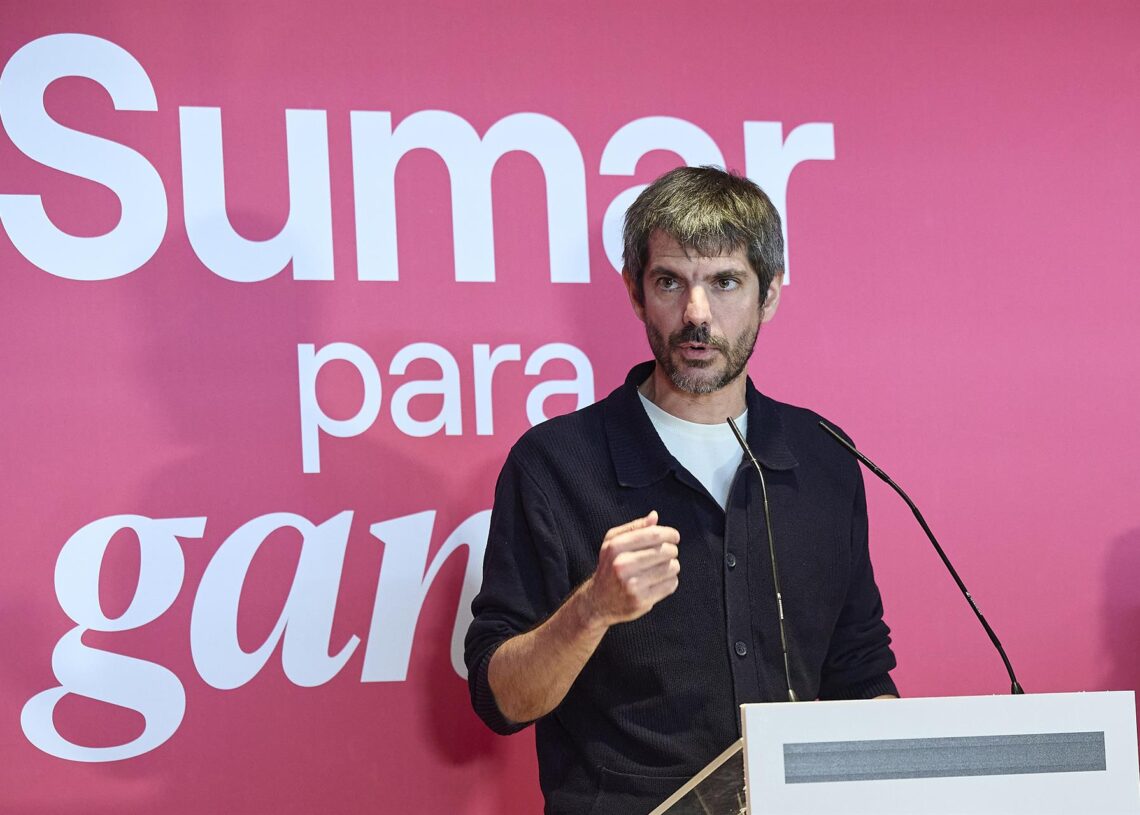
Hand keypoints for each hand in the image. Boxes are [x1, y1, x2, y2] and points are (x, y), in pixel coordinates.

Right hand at [580, 510, 679, 629]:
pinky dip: (670, 581)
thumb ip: (634, 527)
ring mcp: (631, 584)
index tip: (674, 537)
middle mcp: (622, 565)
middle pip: (665, 551)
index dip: (669, 534)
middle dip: (671, 550)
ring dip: (672, 566)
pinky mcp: (641, 600)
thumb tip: (654, 516)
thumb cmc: (610, 566)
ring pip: (671, 568)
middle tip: (668, 553)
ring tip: (662, 567)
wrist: (598, 601)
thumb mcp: (613, 543)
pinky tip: (660, 581)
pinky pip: (670, 585)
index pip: (653, 534)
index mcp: (615, 546)